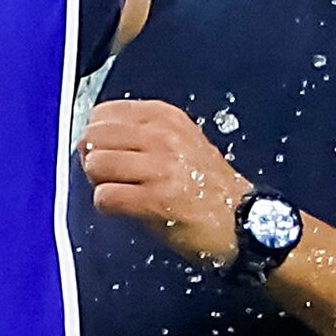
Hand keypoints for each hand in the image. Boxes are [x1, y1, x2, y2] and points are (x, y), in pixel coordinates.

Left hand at [79, 100, 252, 268]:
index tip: (109, 152)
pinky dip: (107, 206)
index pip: (103, 113)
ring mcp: (160, 167)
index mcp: (166, 117)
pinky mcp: (156, 199)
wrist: (243, 222)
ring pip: (95, 165)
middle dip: (92, 158)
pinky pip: (105, 196)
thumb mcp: (181, 142)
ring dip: (100, 183)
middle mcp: (163, 136)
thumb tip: (94, 141)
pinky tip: (124, 210)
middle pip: (94, 137)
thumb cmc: (208, 186)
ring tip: (120, 192)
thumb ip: (141, 134)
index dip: (98, 136)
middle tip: (109, 176)